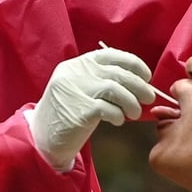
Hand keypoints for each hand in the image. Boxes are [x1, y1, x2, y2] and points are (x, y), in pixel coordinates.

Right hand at [27, 47, 155, 170]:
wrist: (43, 137)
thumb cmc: (69, 113)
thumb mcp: (82, 89)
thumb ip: (102, 79)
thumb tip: (138, 81)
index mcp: (77, 64)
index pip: (110, 54)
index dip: (133, 63)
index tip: (146, 76)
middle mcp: (75, 73)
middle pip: (117, 73)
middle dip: (139, 85)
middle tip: (148, 98)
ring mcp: (75, 90)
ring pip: (116, 89)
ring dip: (131, 102)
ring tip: (135, 113)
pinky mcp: (78, 111)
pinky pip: (109, 109)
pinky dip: (119, 115)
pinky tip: (118, 121)